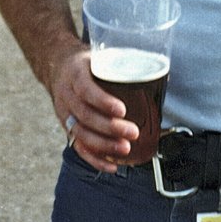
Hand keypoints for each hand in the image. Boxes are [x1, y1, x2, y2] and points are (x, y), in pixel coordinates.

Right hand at [50, 45, 139, 172]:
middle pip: (85, 116)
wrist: (58, 67)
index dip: (103, 101)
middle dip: (110, 128)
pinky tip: (111, 165)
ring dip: (104, 145)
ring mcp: (64, 113)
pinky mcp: (67, 128)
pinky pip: (78, 147)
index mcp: (75, 74)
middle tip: (132, 132)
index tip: (122, 110)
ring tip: (125, 148)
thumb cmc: (87, 63)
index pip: (86, 89)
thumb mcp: (99, 56)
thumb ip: (124, 65)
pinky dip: (94, 159)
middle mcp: (67, 95)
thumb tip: (162, 74)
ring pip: (81, 133)